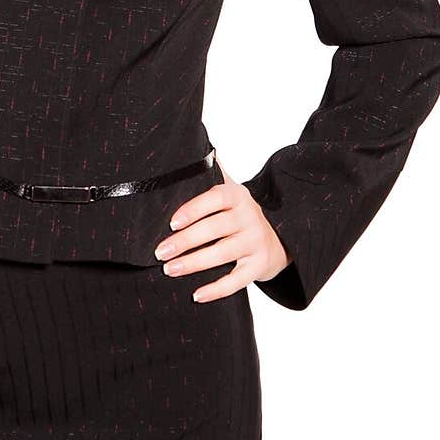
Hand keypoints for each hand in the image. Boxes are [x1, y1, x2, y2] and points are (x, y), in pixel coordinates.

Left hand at [153, 161, 291, 302]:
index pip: (215, 198)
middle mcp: (249, 217)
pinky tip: (196, 295)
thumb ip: (210, 171)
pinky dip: (217, 290)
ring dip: (194, 264)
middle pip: (215, 229)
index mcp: (238, 196)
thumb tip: (187, 144)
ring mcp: (255, 243)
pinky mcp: (259, 267)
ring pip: (223, 255)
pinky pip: (237, 281)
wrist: (280, 236)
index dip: (193, 209)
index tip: (171, 222)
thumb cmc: (240, 212)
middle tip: (160, 252)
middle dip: (185, 241)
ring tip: (169, 270)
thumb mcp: (230, 189)